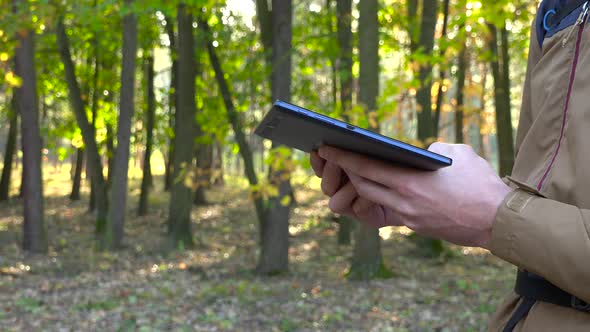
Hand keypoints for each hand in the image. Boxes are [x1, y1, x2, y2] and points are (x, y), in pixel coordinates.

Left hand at [312, 143, 511, 248]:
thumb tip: (420, 154)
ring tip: (356, 171)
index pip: (365, 167)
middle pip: (362, 186)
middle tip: (336, 158)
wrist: (498, 221)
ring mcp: (408, 217)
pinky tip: (382, 187)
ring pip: (372, 200)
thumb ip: (432, 150)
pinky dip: (381, 198)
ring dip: (361, 186)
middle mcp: (403, 202)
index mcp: (409, 182)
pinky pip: (389, 210)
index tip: (326, 148)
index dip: (342, 157)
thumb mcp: (457, 154)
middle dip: (346, 172)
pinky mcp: (416, 226)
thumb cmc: (480, 183)